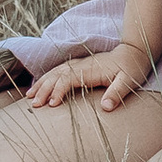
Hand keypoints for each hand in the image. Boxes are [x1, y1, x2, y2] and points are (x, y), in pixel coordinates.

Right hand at [27, 44, 152, 113]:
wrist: (132, 53)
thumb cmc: (131, 69)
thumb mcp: (128, 82)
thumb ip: (117, 93)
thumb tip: (105, 107)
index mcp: (90, 70)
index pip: (69, 79)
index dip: (59, 90)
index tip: (52, 104)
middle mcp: (81, 65)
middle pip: (57, 76)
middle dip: (44, 89)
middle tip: (34, 105)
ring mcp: (78, 64)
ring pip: (55, 72)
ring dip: (41, 83)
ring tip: (29, 97)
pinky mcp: (78, 65)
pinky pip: (58, 71)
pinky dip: (46, 78)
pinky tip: (38, 86)